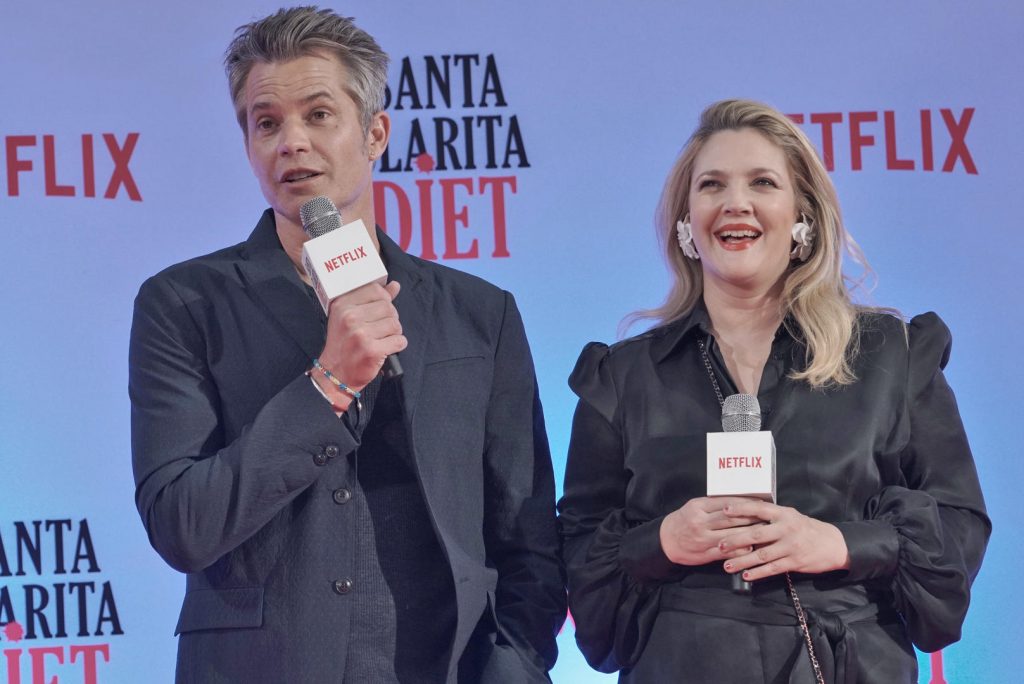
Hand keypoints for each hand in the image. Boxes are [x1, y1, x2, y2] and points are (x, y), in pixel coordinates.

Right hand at [317, 280, 406, 389]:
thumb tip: (395, 285)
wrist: (335, 373)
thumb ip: (372, 299)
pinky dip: (398, 345)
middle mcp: (350, 317)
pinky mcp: (371, 350)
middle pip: (388, 308)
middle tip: (380, 330)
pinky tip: (387, 348)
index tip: (379, 312)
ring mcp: (361, 334)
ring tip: (383, 339)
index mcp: (343, 305)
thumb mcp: (350, 317)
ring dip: (394, 333)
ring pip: (395, 324)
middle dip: (390, 319)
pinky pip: (399, 341)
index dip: (384, 301)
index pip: (376, 291)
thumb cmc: (344, 344)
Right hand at [659, 496, 761, 565]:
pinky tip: (751, 548)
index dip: (745, 504)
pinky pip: (727, 552)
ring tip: (764, 532)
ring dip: (750, 534)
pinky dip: (740, 550)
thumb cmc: (684, 520)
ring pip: (731, 535)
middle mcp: (701, 522)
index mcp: (699, 507)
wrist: (666, 540)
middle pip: (731, 519)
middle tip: (767, 518)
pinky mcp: (705, 553)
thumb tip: (739, 503)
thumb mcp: (695, 507)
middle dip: (752, 518)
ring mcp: (703, 538)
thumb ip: (713, 505)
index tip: (760, 504)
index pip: (727, 503)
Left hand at [717, 501, 849, 580]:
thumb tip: (744, 513)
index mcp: (783, 513)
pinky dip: (758, 573)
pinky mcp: (794, 562)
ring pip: (762, 555)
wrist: (833, 544)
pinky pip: (772, 568)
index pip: (758, 508)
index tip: (724, 510)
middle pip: (756, 534)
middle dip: (735, 540)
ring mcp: (790, 546)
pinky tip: (746, 576)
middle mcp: (786, 528)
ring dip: (742, 561)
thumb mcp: (790, 516)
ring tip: (727, 566)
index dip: (741, 509)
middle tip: (719, 545)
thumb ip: (771, 515)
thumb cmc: (805, 528)